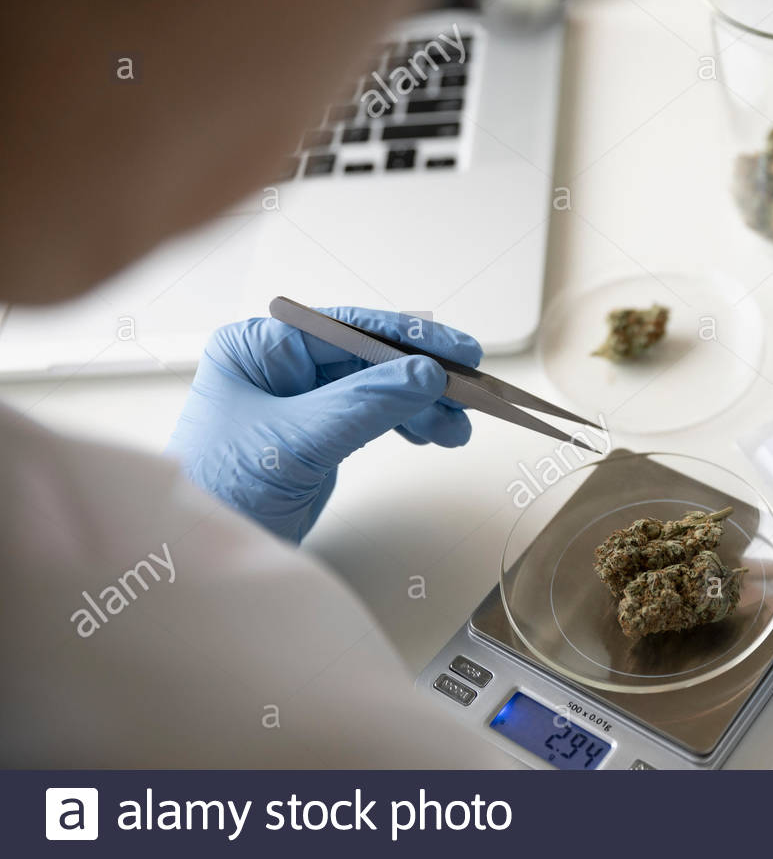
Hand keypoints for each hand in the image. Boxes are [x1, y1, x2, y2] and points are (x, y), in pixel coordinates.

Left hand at [167, 307, 481, 541]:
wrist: (190, 557)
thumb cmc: (215, 493)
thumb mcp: (295, 443)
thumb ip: (364, 404)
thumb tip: (423, 374)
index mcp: (260, 346)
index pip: (348, 328)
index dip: (410, 339)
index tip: (458, 351)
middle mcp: (279, 365)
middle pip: (370, 358)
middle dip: (422, 380)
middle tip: (468, 397)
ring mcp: (297, 400)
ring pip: (376, 389)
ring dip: (420, 407)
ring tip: (455, 430)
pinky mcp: (312, 433)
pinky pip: (371, 416)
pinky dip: (404, 425)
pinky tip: (430, 435)